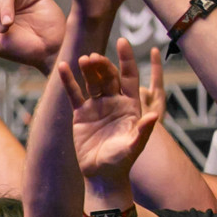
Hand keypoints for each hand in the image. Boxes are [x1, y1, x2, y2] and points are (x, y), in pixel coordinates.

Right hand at [58, 40, 163, 183]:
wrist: (102, 175)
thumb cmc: (122, 161)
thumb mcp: (134, 146)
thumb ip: (143, 131)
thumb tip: (154, 116)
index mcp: (130, 104)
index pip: (129, 75)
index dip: (126, 59)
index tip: (122, 41)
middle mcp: (114, 101)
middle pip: (109, 77)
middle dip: (103, 66)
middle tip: (94, 58)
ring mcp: (97, 106)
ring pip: (92, 82)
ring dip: (87, 70)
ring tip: (82, 59)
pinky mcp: (81, 114)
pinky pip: (74, 94)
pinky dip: (68, 81)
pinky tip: (63, 67)